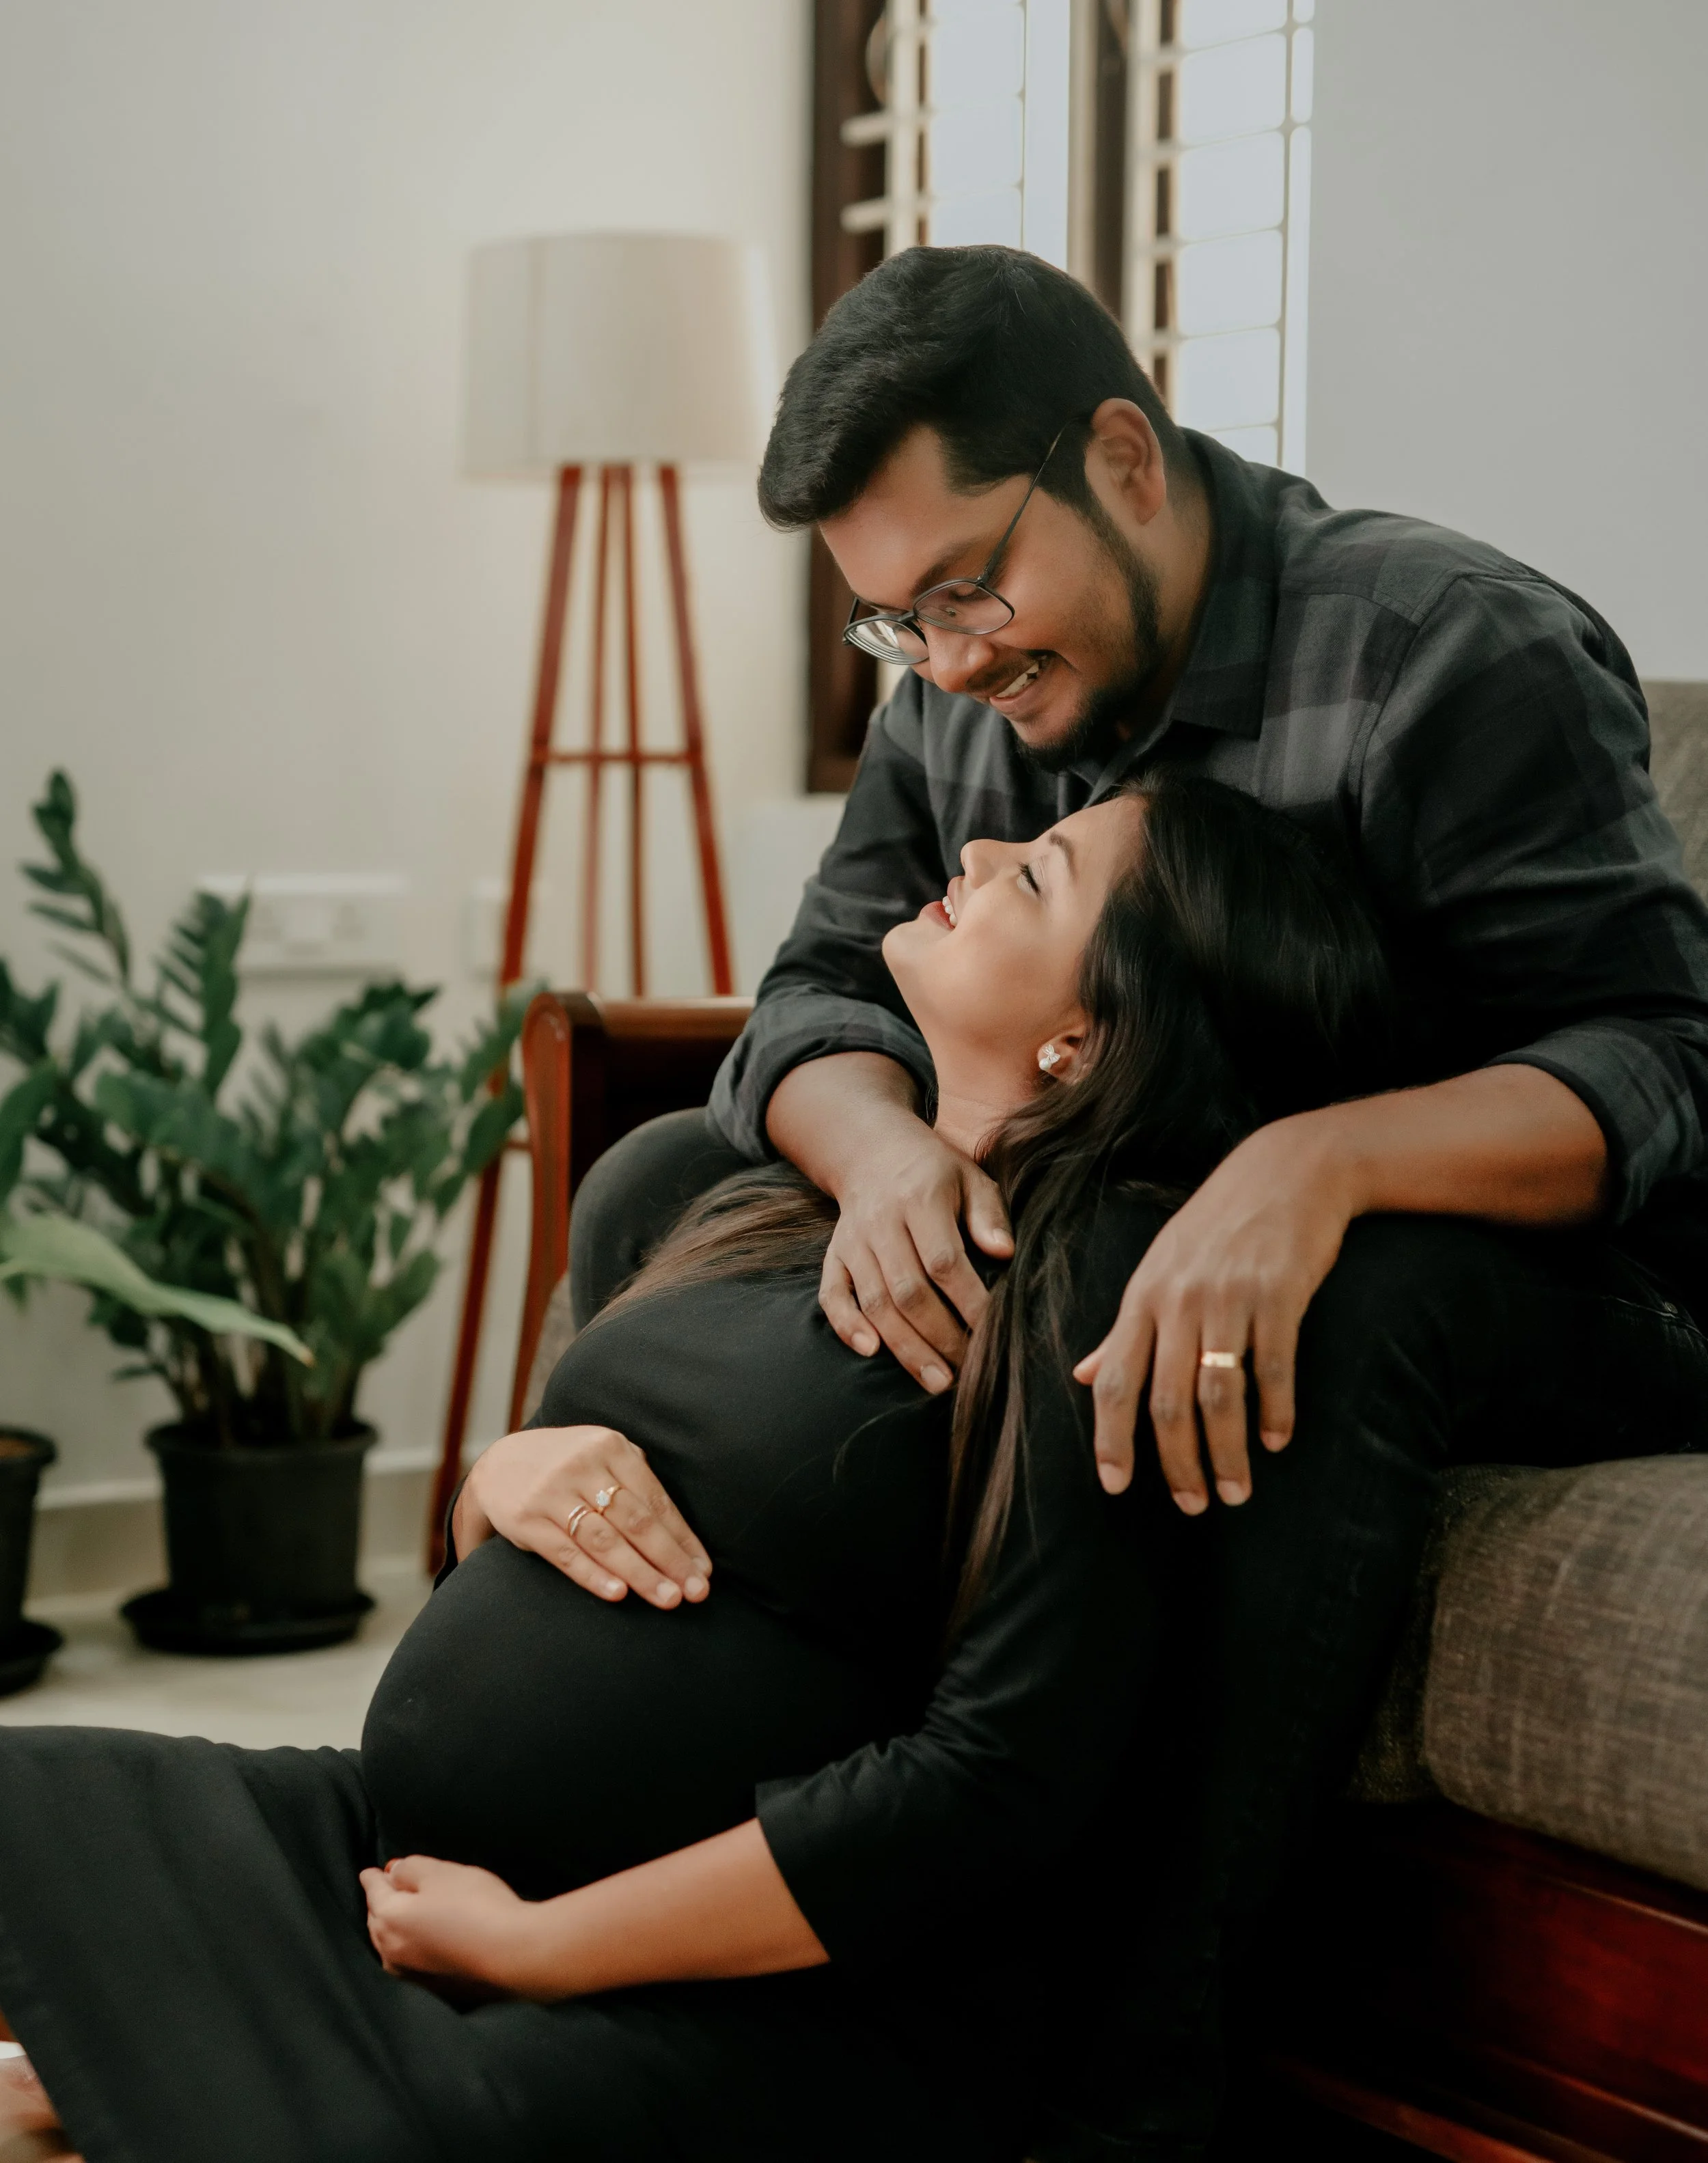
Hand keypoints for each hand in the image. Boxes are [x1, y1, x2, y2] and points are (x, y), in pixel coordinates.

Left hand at [361, 1855, 543, 2001]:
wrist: (510, 1953)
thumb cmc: (474, 1905)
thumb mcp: (440, 1872)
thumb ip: (410, 1869)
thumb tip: (393, 1874)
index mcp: (389, 1918)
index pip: (374, 1892)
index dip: (373, 1877)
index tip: (370, 1872)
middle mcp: (392, 1950)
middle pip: (378, 1920)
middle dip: (380, 1903)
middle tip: (388, 1887)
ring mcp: (412, 1972)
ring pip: (390, 1944)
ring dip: (392, 1926)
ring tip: (402, 1912)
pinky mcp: (433, 1985)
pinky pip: (409, 1959)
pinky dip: (409, 1944)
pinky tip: (422, 1939)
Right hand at [458, 1426, 711, 1609]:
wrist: (497, 1465)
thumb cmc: (567, 1466)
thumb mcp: (600, 1454)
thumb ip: (636, 1477)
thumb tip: (680, 1532)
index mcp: (609, 1447)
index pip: (655, 1498)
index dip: (682, 1537)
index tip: (703, 1570)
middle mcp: (582, 1466)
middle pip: (635, 1520)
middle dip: (669, 1559)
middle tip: (695, 1592)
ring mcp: (551, 1493)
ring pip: (604, 1539)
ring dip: (640, 1573)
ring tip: (667, 1598)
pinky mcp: (525, 1519)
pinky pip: (566, 1553)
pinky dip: (593, 1575)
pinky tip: (619, 1593)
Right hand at [820, 1119, 1011, 1392]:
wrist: (874, 1152)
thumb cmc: (936, 1173)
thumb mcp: (971, 1178)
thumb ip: (988, 1215)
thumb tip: (1004, 1253)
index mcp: (920, 1199)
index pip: (944, 1261)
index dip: (968, 1302)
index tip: (993, 1334)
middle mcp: (881, 1222)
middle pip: (908, 1290)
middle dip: (941, 1337)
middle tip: (969, 1371)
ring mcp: (853, 1241)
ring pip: (875, 1302)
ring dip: (905, 1346)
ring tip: (937, 1381)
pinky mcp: (835, 1255)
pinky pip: (833, 1295)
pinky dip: (846, 1325)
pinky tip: (871, 1351)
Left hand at [1074, 1115, 1358, 1507]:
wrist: (1288, 1171)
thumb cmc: (1217, 1226)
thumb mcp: (1159, 1271)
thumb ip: (1124, 1330)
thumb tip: (1082, 1376)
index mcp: (1143, 1298)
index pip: (1114, 1380)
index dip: (1110, 1438)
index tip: (1115, 1486)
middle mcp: (1179, 1301)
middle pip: (1168, 1400)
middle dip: (1178, 1463)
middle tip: (1194, 1505)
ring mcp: (1230, 1297)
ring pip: (1220, 1394)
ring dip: (1228, 1452)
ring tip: (1236, 1492)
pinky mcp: (1280, 1293)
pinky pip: (1275, 1367)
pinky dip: (1276, 1412)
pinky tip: (1277, 1441)